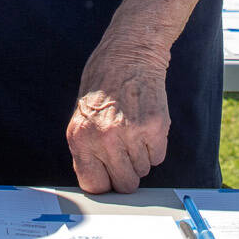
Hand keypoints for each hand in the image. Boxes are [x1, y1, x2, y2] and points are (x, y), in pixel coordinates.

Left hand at [67, 44, 169, 193]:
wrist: (129, 53)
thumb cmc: (103, 84)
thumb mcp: (83, 117)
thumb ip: (88, 149)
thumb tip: (98, 181)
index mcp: (80, 137)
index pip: (93, 185)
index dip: (105, 184)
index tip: (110, 177)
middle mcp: (103, 139)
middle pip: (124, 184)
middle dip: (127, 173)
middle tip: (127, 153)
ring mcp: (130, 134)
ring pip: (143, 170)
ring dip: (141, 156)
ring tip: (134, 130)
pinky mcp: (154, 127)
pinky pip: (158, 157)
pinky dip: (155, 147)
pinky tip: (146, 125)